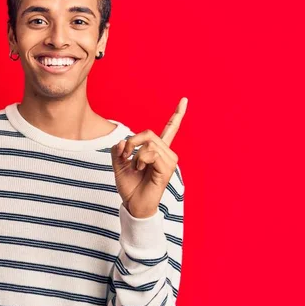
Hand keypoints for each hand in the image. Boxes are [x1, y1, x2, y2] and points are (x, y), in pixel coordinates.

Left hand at [111, 98, 187, 217]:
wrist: (133, 205)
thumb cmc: (129, 187)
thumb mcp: (119, 165)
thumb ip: (119, 151)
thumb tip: (122, 141)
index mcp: (157, 151)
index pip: (170, 129)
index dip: (177, 114)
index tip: (185, 100)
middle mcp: (167, 154)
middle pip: (149, 133)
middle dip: (132, 142)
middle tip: (125, 155)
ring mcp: (169, 161)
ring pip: (149, 143)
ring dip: (135, 153)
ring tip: (135, 167)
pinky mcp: (167, 169)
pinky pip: (151, 153)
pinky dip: (139, 159)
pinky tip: (140, 170)